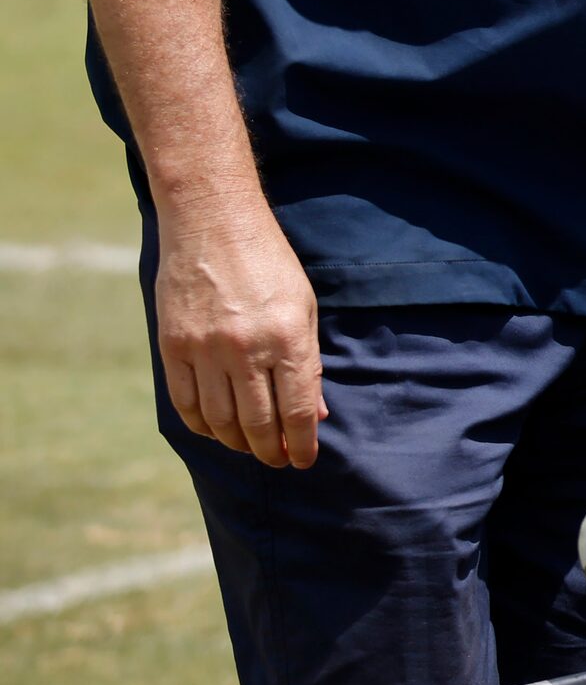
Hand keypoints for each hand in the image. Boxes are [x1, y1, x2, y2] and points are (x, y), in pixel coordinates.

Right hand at [153, 198, 325, 468]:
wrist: (213, 223)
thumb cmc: (269, 264)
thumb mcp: (304, 307)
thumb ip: (308, 362)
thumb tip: (315, 414)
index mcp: (288, 338)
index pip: (297, 410)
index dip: (302, 443)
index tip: (303, 460)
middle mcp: (247, 348)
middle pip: (258, 423)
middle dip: (271, 450)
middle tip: (277, 460)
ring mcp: (205, 349)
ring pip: (220, 420)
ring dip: (237, 442)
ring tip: (250, 447)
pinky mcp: (173, 345)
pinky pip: (185, 402)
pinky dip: (202, 425)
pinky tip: (216, 429)